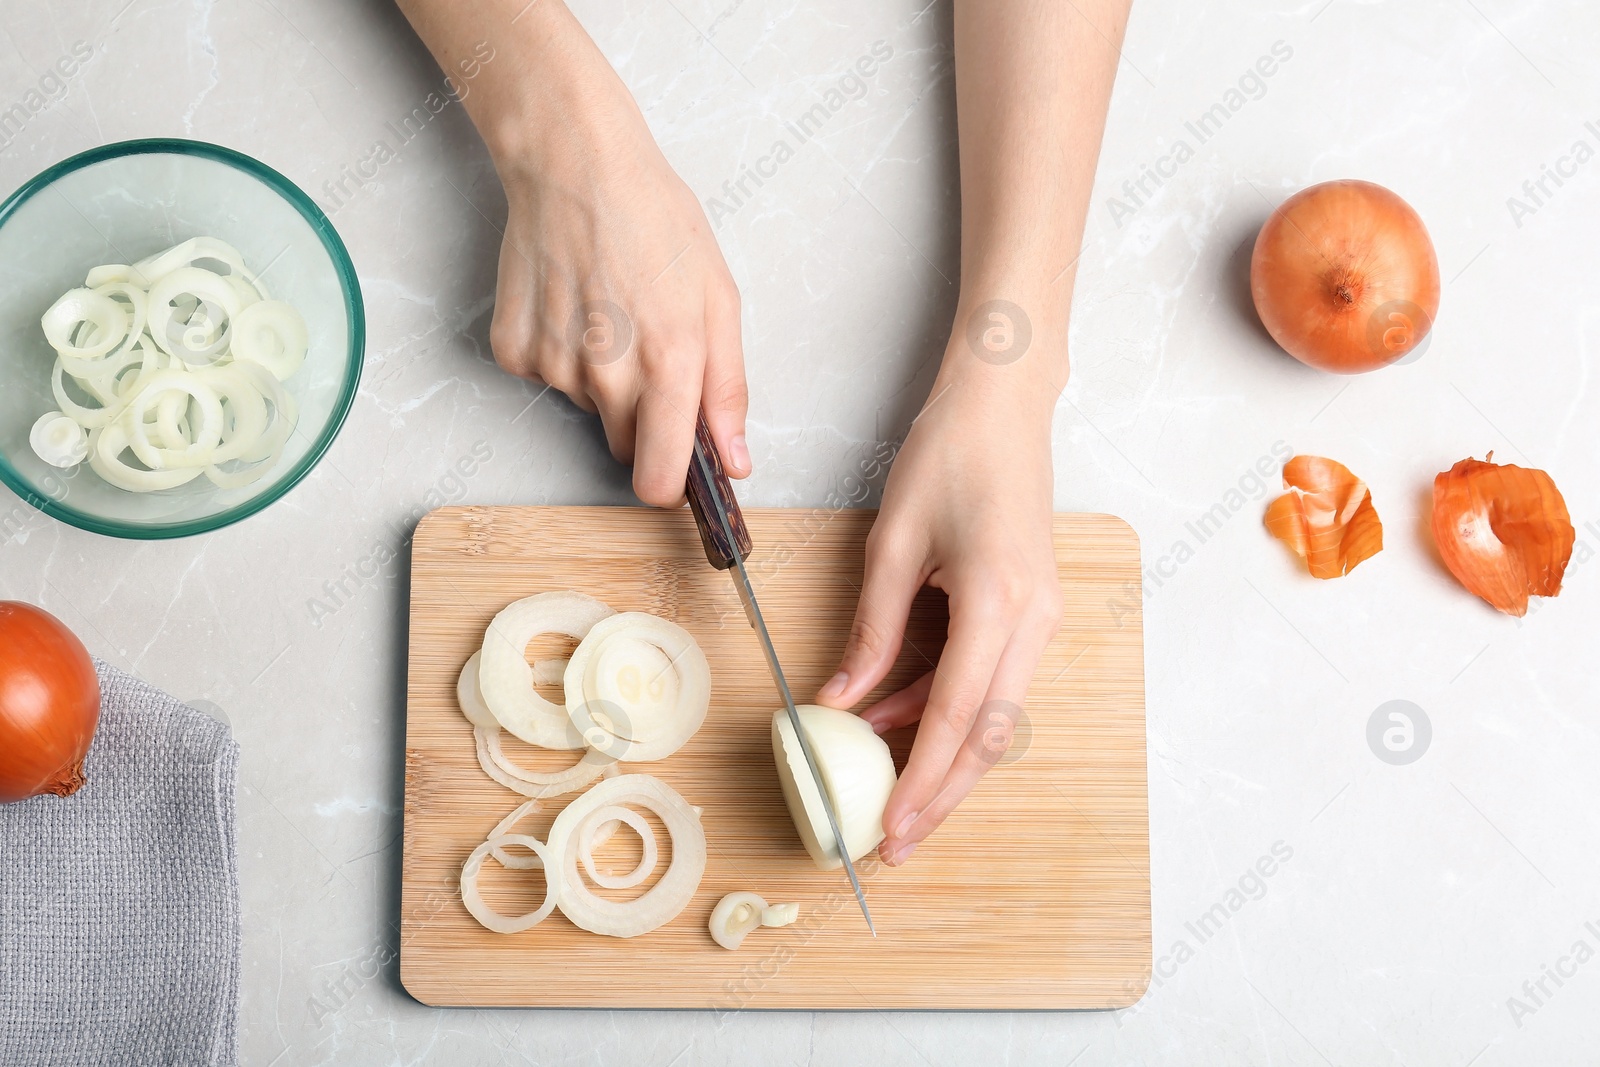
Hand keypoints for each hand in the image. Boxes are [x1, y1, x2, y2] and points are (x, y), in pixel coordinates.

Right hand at [479, 5, 747, 504]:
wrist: (574, 165)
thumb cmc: (655, 221)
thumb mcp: (719, 299)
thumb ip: (728, 390)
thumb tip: (734, 462)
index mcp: (669, 364)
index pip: (659, 480)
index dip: (671, 481)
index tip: (678, 467)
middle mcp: (607, 373)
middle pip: (625, 446)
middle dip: (642, 418)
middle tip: (648, 351)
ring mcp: (554, 365)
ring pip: (587, 408)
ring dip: (601, 378)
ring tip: (610, 310)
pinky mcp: (514, 350)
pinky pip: (544, 380)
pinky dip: (559, 354)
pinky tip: (571, 305)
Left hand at [816, 353, 1062, 865]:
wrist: (1002, 404)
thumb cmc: (948, 456)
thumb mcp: (893, 544)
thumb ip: (873, 630)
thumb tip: (840, 699)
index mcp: (1000, 604)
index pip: (958, 718)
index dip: (922, 780)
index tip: (891, 826)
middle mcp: (1034, 621)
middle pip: (990, 736)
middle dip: (941, 793)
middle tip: (896, 840)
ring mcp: (1041, 617)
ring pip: (995, 714)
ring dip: (940, 749)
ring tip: (880, 776)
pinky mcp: (1032, 608)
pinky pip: (992, 678)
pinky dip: (948, 706)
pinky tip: (896, 713)